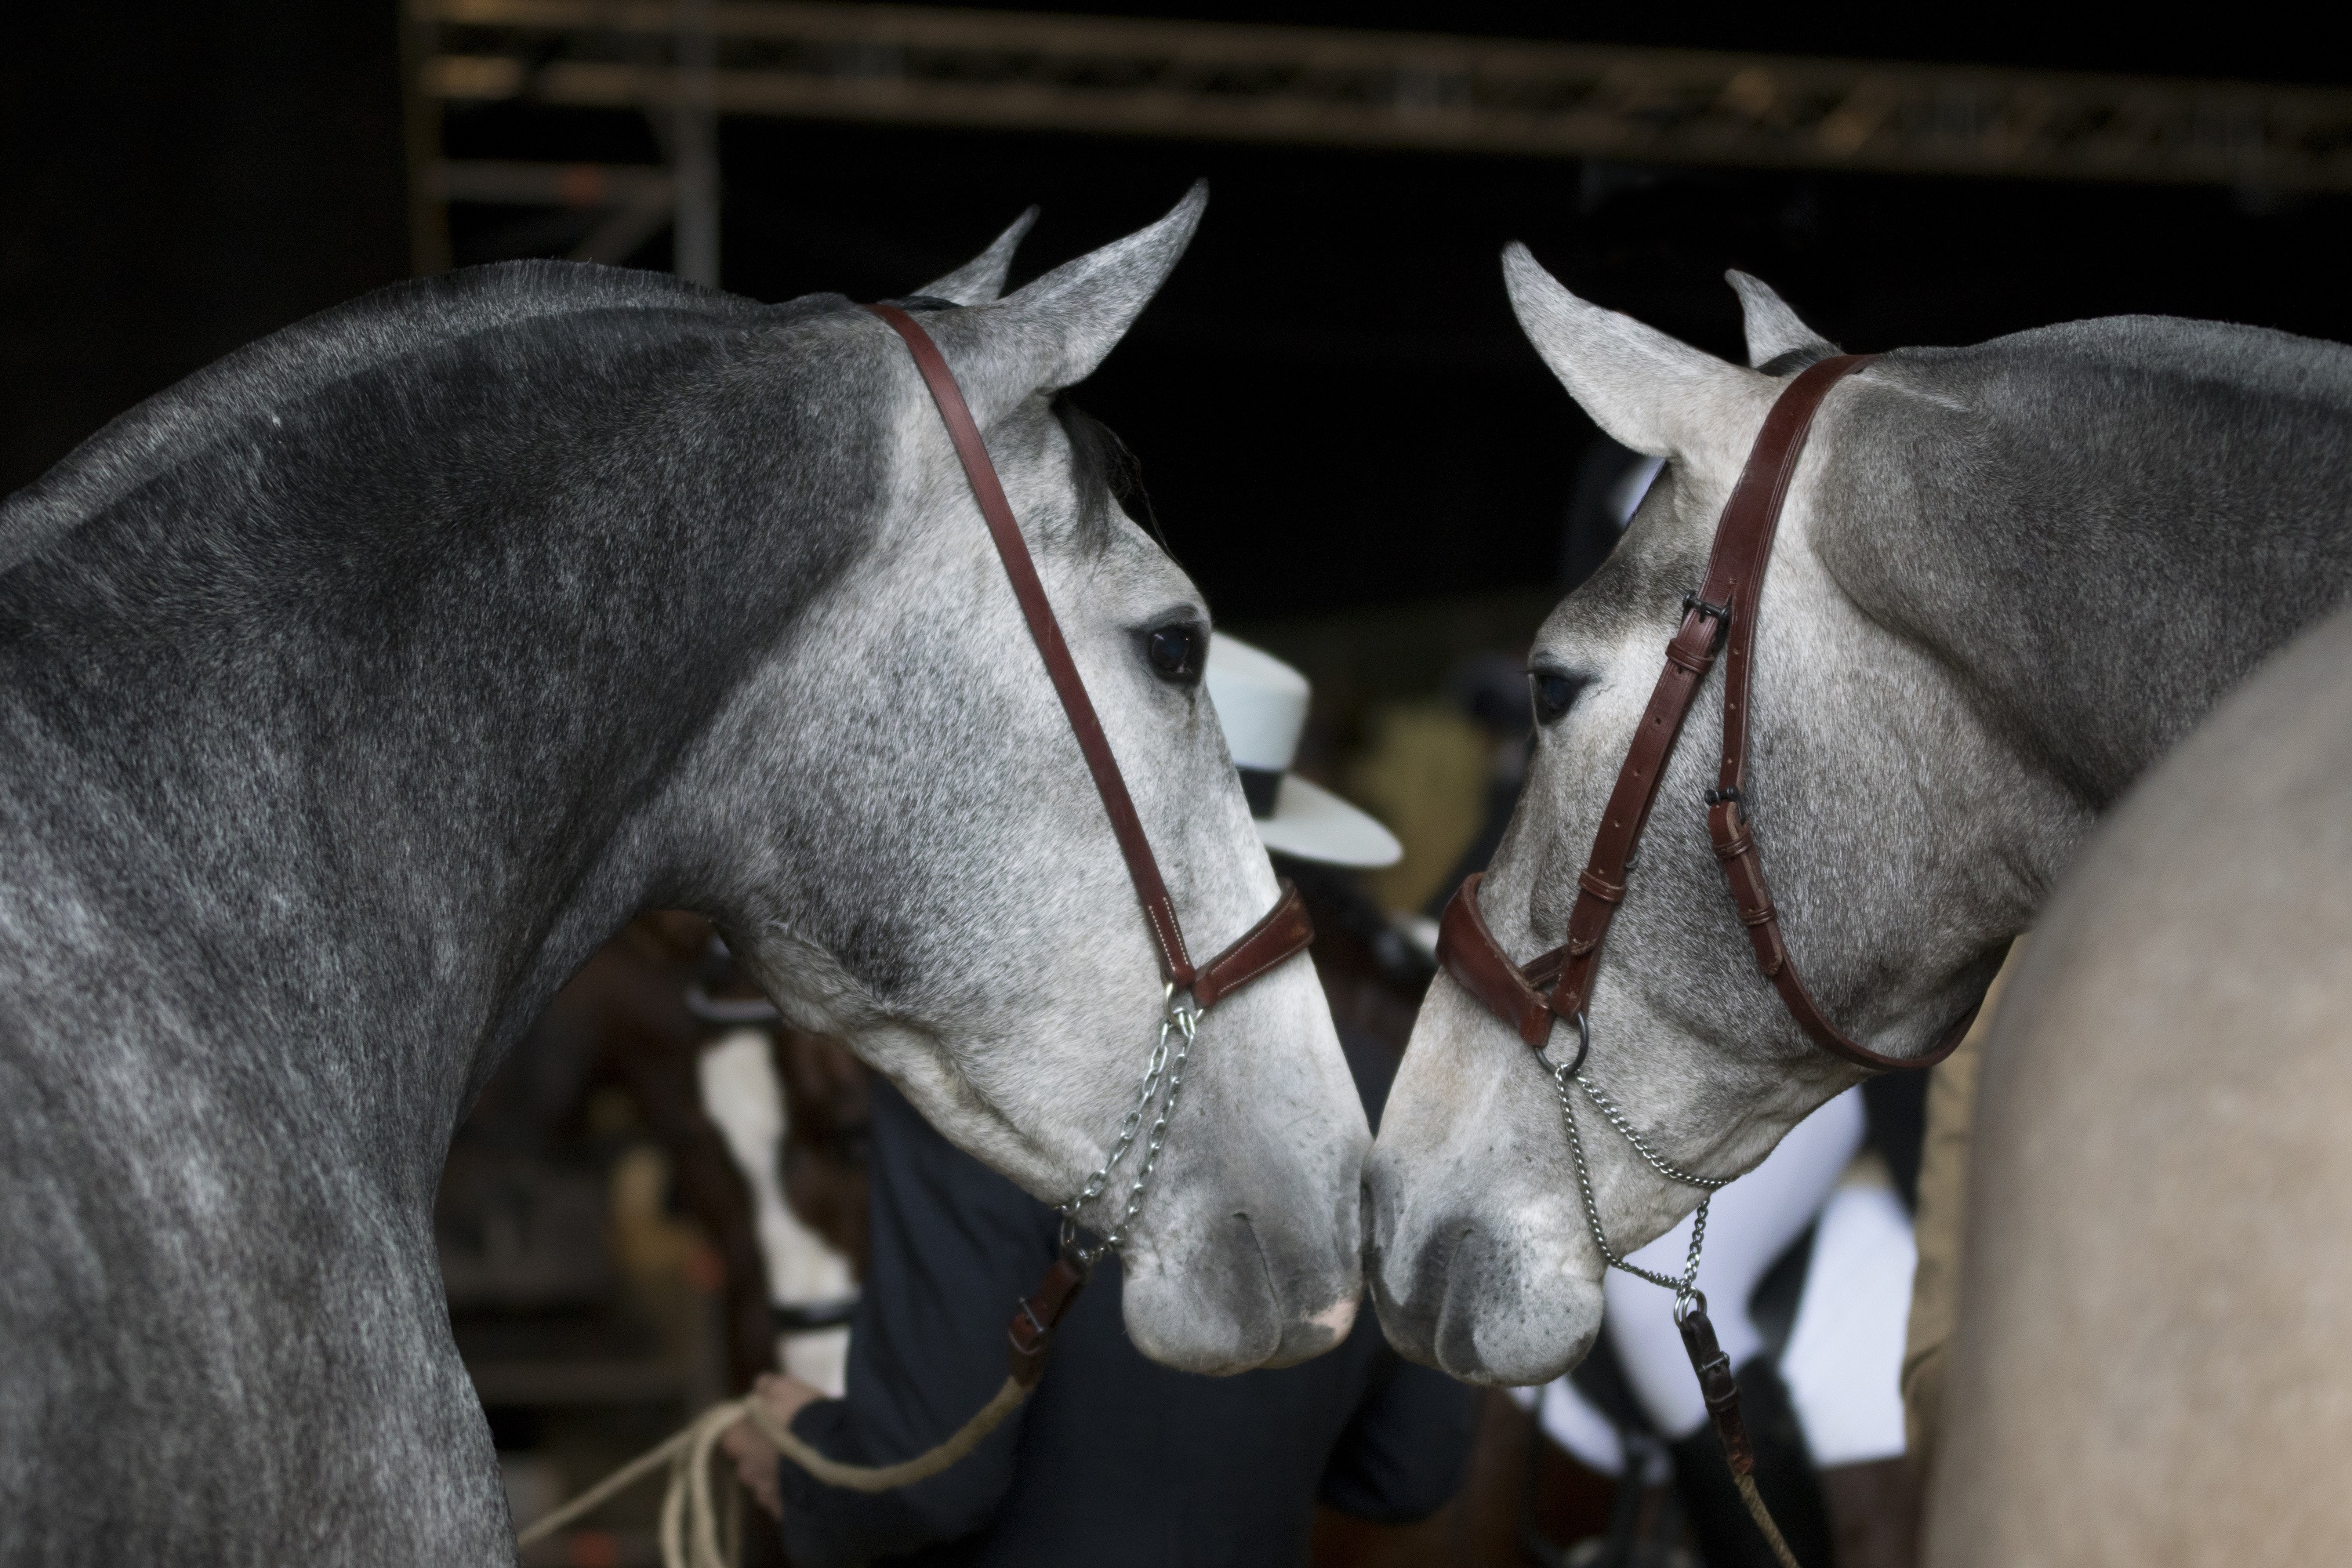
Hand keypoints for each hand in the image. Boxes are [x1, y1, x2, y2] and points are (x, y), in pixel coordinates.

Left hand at [720, 1372, 824, 1518]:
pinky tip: (812, 1478)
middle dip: (765, 1450)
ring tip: (806, 1460)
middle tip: (791, 1437)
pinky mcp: (784, 1512)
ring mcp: (763, 1494)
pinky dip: (795, 1490)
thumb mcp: (785, 1386)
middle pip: (749, 1458)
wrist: (834, 1456)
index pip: (731, 1430)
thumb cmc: (803, 1418)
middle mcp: (744, 1469)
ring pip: (768, 1480)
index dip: (750, 1422)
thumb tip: (759, 1387)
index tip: (769, 1416)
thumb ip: (765, 1386)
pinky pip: (785, 1499)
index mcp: (736, 1439)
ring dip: (780, 1471)